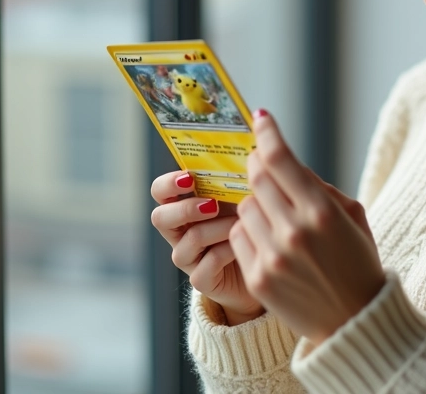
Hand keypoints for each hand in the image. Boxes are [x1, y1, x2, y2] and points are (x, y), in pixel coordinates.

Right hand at [150, 171, 264, 323]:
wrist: (265, 262)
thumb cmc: (252, 220)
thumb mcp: (242, 194)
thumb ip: (235, 175)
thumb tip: (250, 146)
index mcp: (184, 204)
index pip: (160, 190)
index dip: (168, 183)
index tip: (188, 178)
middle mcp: (180, 231)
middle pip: (160, 217)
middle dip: (185, 209)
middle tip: (211, 205)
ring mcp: (188, 257)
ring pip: (188, 241)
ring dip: (216, 229)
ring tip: (240, 222)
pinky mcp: (201, 279)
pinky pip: (206, 265)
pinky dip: (226, 251)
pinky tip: (244, 243)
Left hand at [230, 109, 385, 344]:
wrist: (354, 321)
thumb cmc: (358, 262)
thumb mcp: (353, 216)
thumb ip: (319, 186)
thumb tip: (288, 162)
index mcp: (322, 212)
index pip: (280, 159)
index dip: (267, 133)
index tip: (260, 117)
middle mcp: (294, 232)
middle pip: (256, 178)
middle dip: (258, 165)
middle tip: (262, 162)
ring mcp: (272, 257)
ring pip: (245, 207)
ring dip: (256, 203)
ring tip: (276, 215)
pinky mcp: (257, 278)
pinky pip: (239, 236)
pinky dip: (250, 231)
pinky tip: (269, 240)